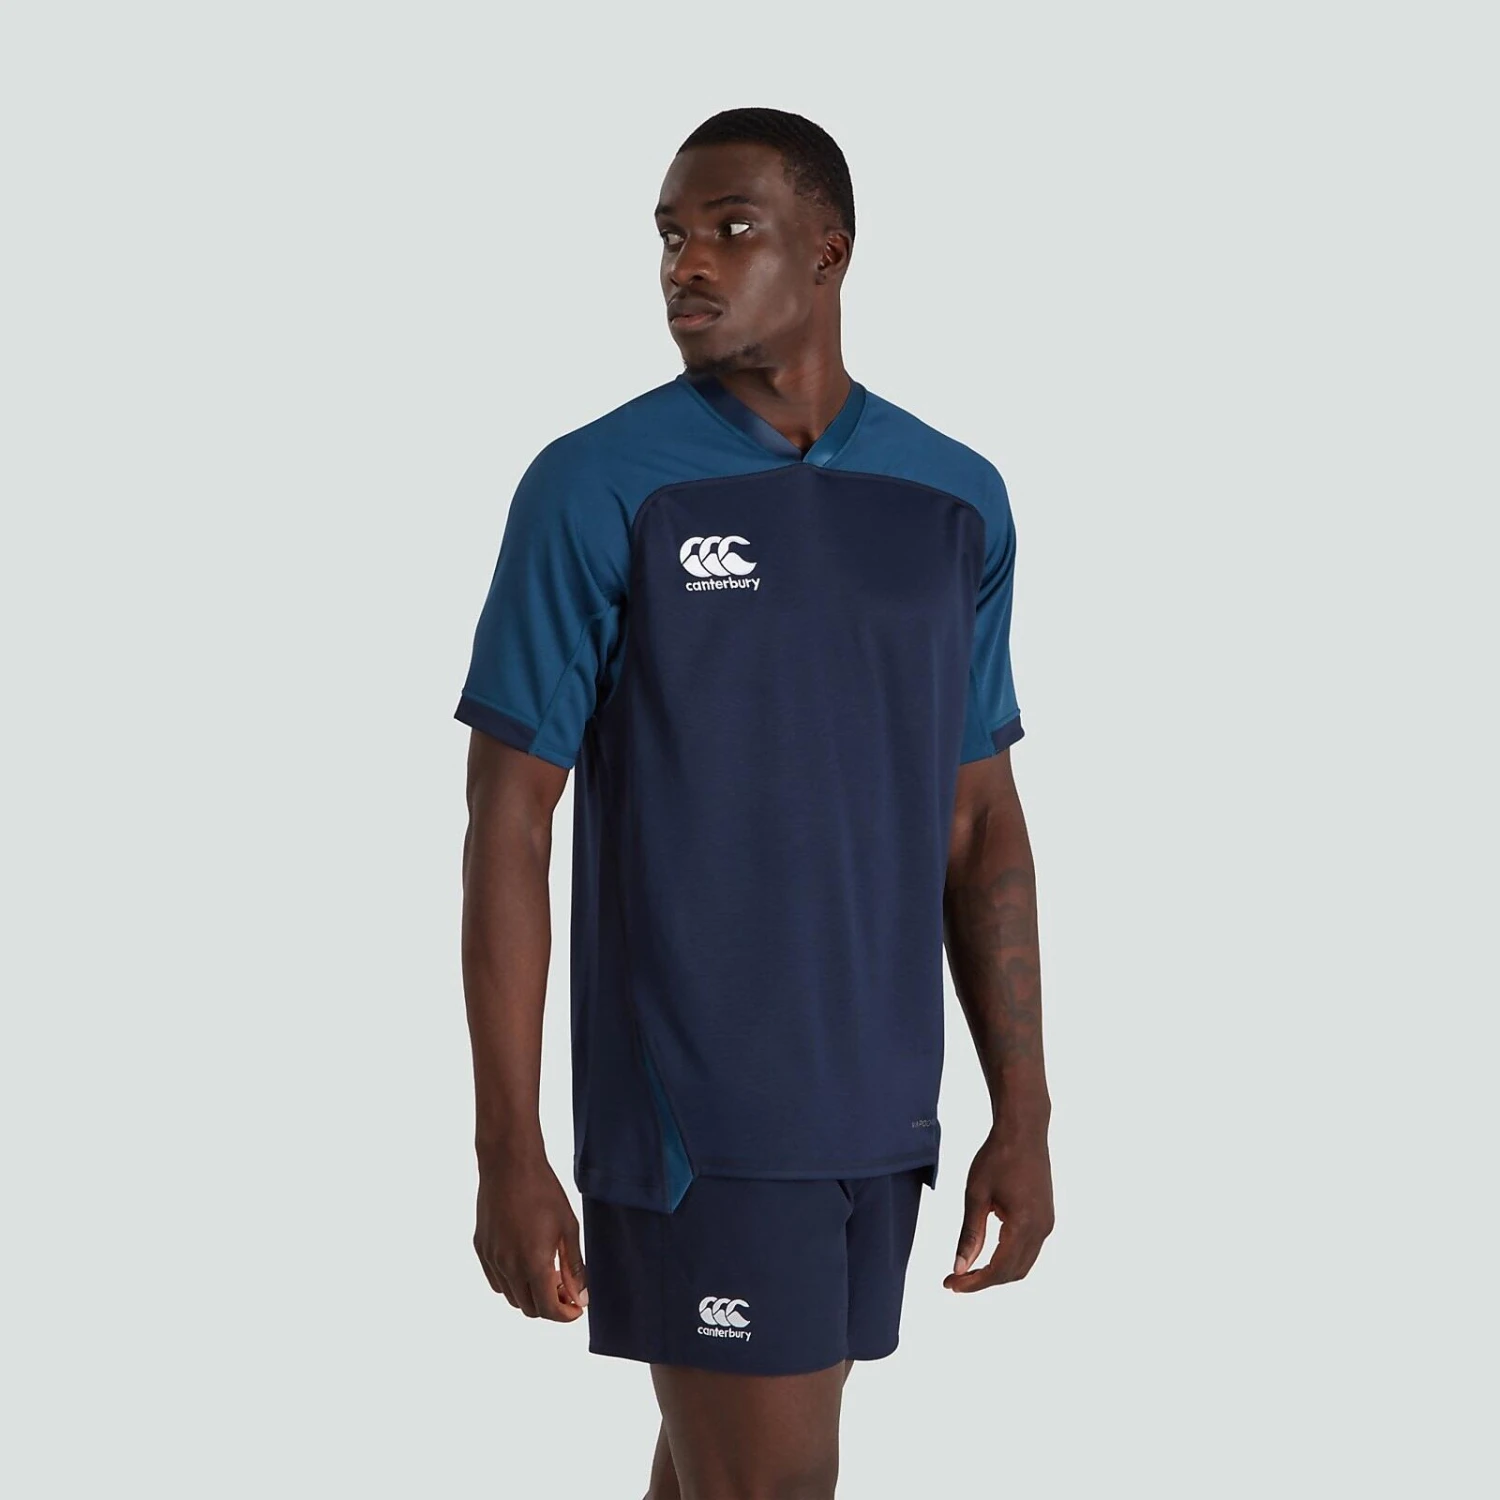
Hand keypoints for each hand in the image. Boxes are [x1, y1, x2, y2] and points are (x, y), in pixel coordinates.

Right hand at [473, 1148, 588, 1320]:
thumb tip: (581, 1297)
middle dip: (549, 1305)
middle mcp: (508, 1266)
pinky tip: (525, 1262)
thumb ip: (575, 1267)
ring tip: (547, 1272)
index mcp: (533, 1263)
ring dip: (530, 1295)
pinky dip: (512, 1282)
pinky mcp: (481, 1248)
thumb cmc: (544, 1192)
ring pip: (510, 1296)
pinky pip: (496, 1280)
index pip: (548, 1309)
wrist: (509, 1165)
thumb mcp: (568, 1228)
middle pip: (528, 1308)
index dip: (565, 1314)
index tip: (576, 1308)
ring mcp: (491, 1258)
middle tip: (565, 1287)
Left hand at [944, 1122, 1053, 1291]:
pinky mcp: (1046, 1218)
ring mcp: (1047, 1224)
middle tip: (954, 1280)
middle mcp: (1042, 1229)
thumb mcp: (976, 1194)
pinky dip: (1007, 1259)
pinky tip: (987, 1254)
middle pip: (1012, 1272)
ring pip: (1022, 1265)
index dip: (974, 1282)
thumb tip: (959, 1268)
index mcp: (1024, 1224)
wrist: (1024, 1130)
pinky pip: (1028, 1250)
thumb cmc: (996, 1157)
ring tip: (967, 1270)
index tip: (951, 1284)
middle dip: (983, 1281)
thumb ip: (969, 1234)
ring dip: (996, 1272)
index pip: (999, 1269)